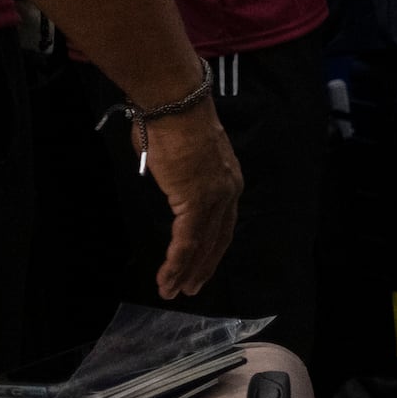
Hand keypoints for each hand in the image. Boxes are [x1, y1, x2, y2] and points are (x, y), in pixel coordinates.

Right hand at [145, 103, 242, 297]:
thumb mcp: (180, 156)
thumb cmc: (170, 123)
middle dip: (204, 266)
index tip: (202, 263)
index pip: (224, 222)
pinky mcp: (197, 202)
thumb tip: (168, 176)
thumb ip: (180, 175)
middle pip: (218, 239)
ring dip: (186, 272)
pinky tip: (167, 280)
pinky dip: (176, 264)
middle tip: (192, 288)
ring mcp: (215, 198)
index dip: (212, 246)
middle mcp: (228, 191)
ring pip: (202, 246)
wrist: (175, 105)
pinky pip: (186, 242)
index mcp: (227, 179)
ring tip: (173, 292)